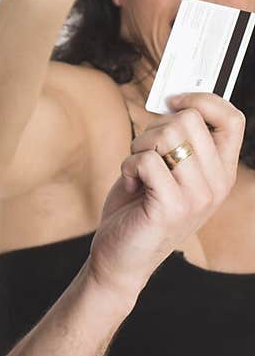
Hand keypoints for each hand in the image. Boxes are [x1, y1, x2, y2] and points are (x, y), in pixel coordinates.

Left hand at [87, 92, 245, 309]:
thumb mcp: (168, 169)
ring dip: (139, 146)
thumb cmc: (139, 208)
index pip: (233, 119)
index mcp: (221, 172)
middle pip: (189, 119)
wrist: (122, 257)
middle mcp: (217, 185)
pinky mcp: (171, 207)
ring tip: (137, 171)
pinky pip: (146, 160)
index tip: (174, 101)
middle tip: (144, 154)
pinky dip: (128, 166)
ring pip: (167, 135)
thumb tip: (174, 99)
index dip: (203, 100)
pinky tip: (129, 185)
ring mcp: (197, 198)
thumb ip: (178, 139)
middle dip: (154, 127)